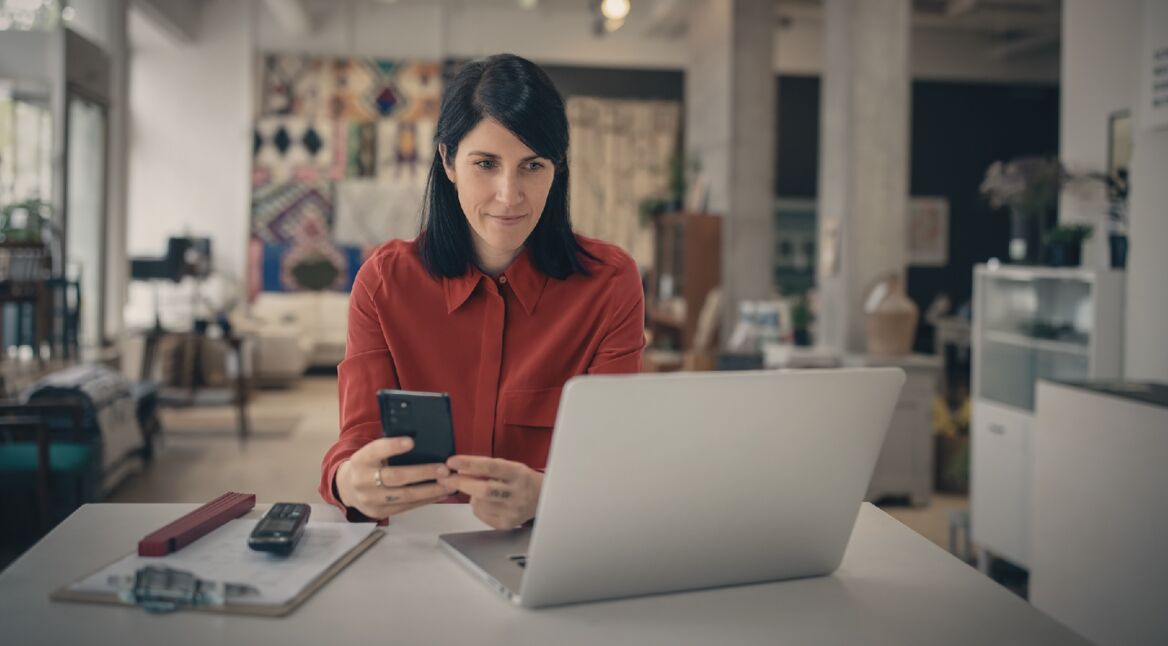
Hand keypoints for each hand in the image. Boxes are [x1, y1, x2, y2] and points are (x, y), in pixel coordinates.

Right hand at [335, 437, 458, 519]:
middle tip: (444, 469)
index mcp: (361, 459)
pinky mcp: (380, 512)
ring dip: (431, 490)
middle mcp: (363, 480)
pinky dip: (426, 500)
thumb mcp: (371, 453)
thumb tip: (422, 440)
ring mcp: (371, 499)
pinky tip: (441, 494)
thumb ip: (389, 448)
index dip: (393, 446)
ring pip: (405, 496)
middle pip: (395, 477)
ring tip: (449, 484)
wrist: (347, 488)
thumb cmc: (368, 464)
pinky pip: (407, 506)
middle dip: (423, 473)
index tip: (411, 441)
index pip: (376, 450)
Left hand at [439, 456, 542, 529]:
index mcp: (518, 474)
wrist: (543, 499)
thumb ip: (487, 468)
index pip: (490, 467)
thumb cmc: (522, 480)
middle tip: (446, 478)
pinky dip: (477, 505)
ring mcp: (513, 511)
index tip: (452, 462)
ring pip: (478, 503)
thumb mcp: (509, 467)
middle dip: (460, 483)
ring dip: (471, 494)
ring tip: (480, 489)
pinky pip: (480, 514)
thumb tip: (459, 470)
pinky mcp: (507, 524)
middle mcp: (517, 493)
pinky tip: (487, 502)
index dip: (468, 464)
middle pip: (483, 490)